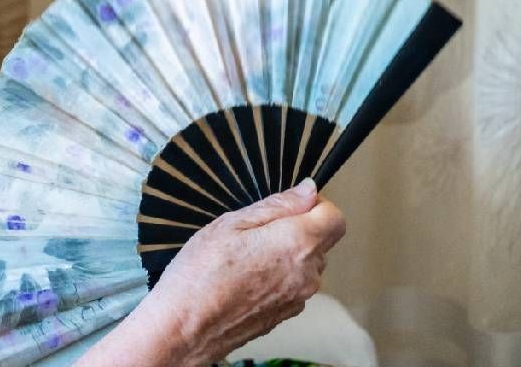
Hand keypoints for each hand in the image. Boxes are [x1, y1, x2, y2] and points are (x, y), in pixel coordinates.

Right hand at [145, 177, 346, 364]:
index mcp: (297, 243)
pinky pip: (292, 286)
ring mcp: (299, 298)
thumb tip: (308, 191)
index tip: (289, 207)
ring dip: (285, 256)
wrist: (186, 328)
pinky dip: (276, 278)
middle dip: (296, 230)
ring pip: (306, 265)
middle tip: (254, 232)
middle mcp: (307, 273)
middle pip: (320, 242)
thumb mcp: (230, 224)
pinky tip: (243, 279)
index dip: (315, 206)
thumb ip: (277, 205)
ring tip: (243, 258)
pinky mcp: (287, 315)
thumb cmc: (200, 274)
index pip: (334, 218)